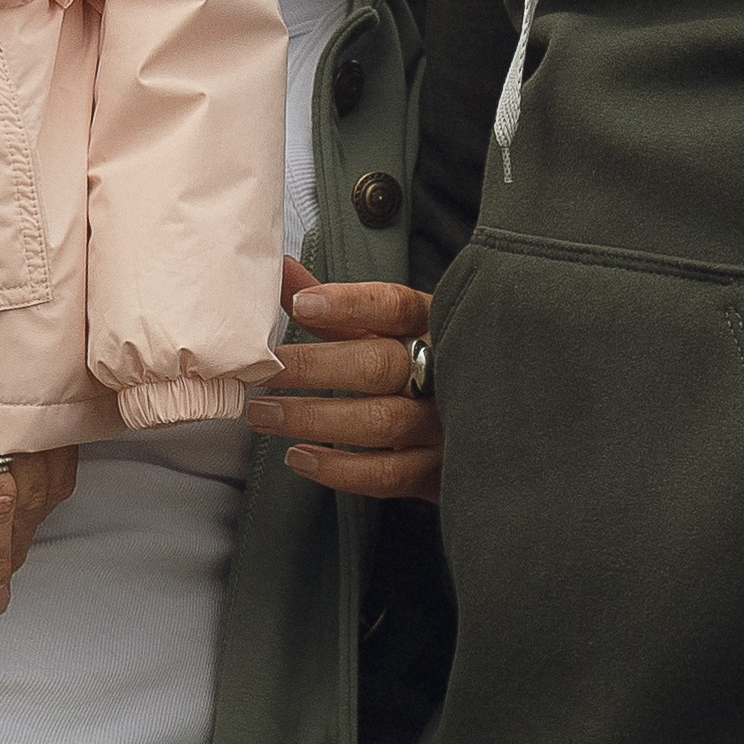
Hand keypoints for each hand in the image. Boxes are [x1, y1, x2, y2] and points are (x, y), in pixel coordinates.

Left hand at [243, 261, 441, 500]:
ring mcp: (445, 425)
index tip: (300, 304)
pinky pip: (389, 474)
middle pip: (380, 365)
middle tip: (265, 371)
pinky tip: (299, 458)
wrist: (480, 431)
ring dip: (314, 418)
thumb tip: (280, 269)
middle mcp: (445, 373)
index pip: (395, 307)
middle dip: (315, 367)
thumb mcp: (381, 332)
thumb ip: (333, 306)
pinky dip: (340, 469)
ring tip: (263, 414)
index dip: (349, 304)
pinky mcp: (438, 473)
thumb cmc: (411, 367)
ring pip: (381, 422)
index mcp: (432, 325)